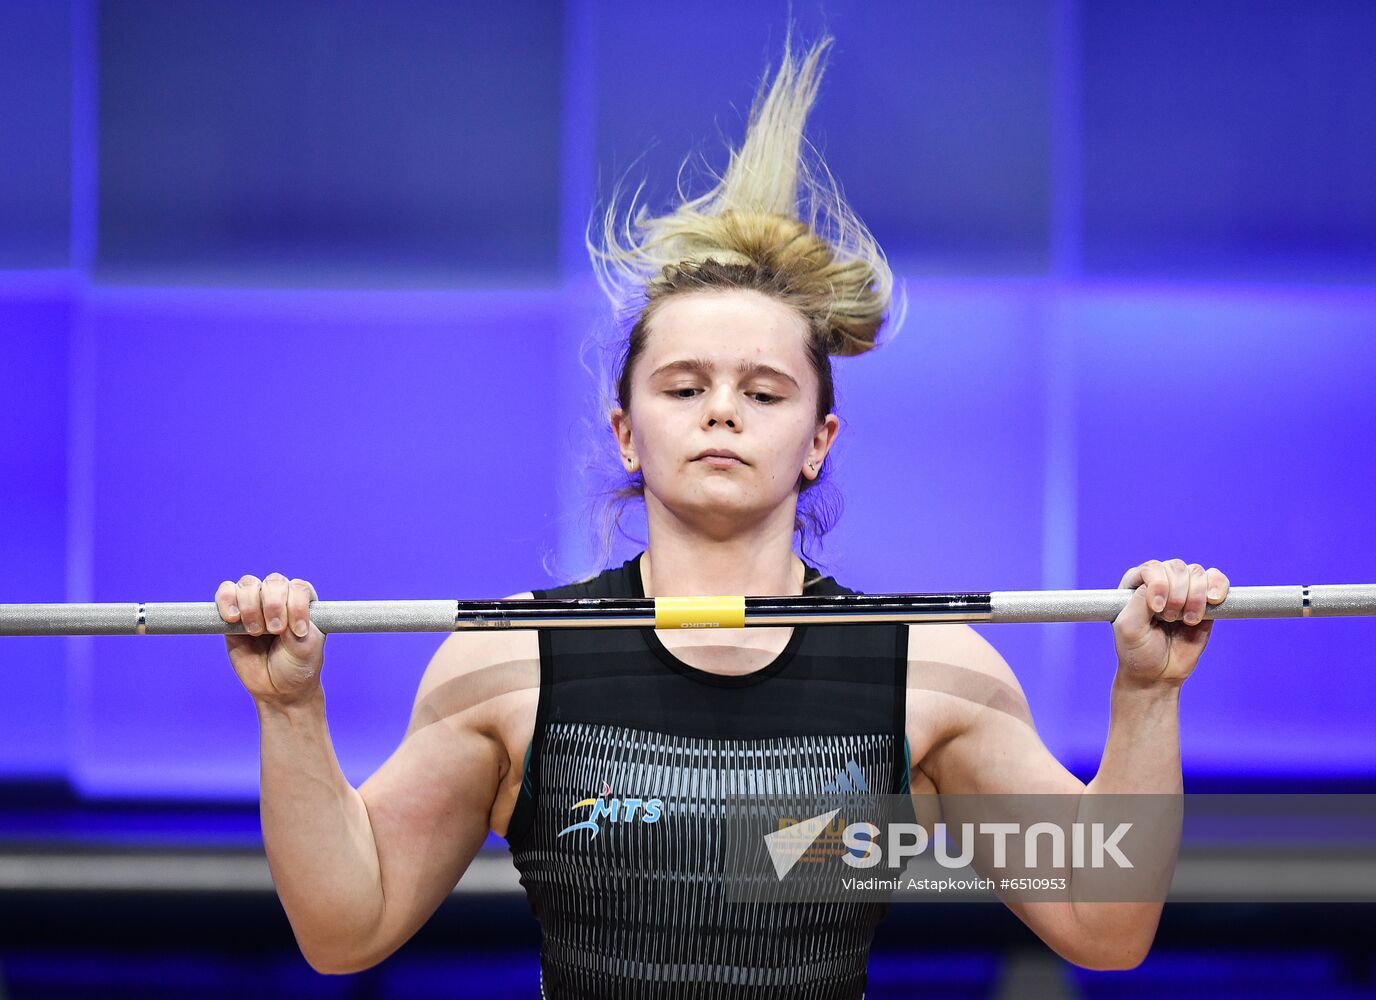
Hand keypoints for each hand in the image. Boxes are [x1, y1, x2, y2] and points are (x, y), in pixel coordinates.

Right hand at [215, 573, 325, 705]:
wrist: (279, 689)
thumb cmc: (298, 665)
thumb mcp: (307, 649)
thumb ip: (294, 629)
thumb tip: (272, 614)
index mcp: (303, 601)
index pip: (298, 587)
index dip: (296, 605)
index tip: (298, 631)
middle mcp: (280, 598)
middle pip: (273, 582)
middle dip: (273, 605)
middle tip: (275, 631)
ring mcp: (255, 604)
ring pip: (248, 584)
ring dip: (251, 607)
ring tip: (256, 631)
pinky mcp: (232, 615)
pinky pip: (225, 593)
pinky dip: (226, 600)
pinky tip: (232, 618)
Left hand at [1112, 559, 1229, 687]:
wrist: (1158, 674)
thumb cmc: (1138, 651)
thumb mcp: (1128, 627)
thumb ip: (1139, 601)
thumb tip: (1158, 581)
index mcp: (1136, 584)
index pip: (1152, 568)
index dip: (1159, 584)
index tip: (1157, 609)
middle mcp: (1160, 582)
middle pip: (1177, 568)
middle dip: (1177, 595)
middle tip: (1170, 619)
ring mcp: (1183, 590)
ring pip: (1197, 573)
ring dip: (1195, 597)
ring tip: (1188, 620)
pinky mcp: (1205, 601)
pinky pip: (1217, 580)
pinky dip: (1218, 587)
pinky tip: (1213, 601)